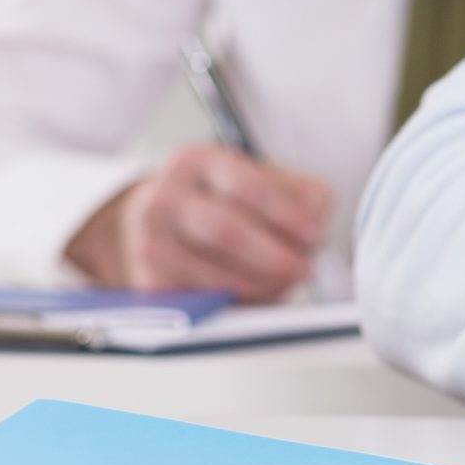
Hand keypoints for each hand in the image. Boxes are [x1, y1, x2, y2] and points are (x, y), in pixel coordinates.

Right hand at [64, 143, 328, 301]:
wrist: (170, 225)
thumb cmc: (229, 202)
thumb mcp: (268, 182)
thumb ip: (302, 195)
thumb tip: (315, 219)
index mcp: (196, 161)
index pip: (246, 185)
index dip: (286, 213)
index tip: (313, 234)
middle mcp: (164, 196)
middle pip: (224, 229)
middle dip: (272, 254)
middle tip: (302, 268)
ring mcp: (149, 240)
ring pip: (214, 272)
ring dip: (261, 283)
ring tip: (284, 281)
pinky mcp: (150, 282)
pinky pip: (202, 301)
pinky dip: (238, 303)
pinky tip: (255, 294)